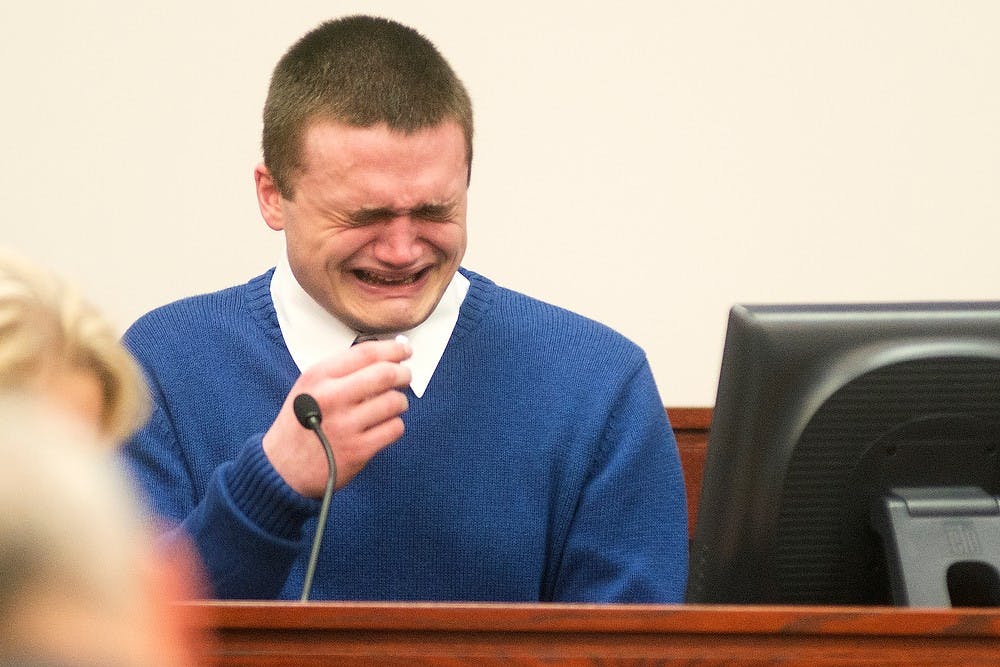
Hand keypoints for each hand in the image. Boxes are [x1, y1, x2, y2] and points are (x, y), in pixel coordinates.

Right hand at [262, 338, 411, 496]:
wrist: (282, 468)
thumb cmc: (300, 423)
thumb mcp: (309, 387)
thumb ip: (341, 371)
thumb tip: (385, 356)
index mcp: (319, 377)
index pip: (366, 352)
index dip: (393, 349)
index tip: (405, 350)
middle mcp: (332, 397)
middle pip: (385, 374)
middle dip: (403, 373)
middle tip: (406, 376)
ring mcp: (346, 425)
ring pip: (394, 402)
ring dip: (400, 402)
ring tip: (392, 405)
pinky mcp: (358, 450)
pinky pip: (394, 429)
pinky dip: (395, 425)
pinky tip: (384, 426)